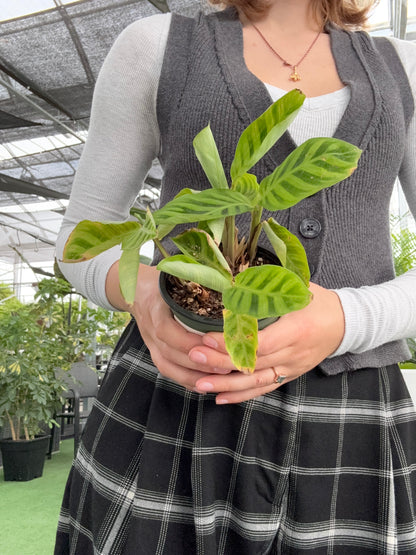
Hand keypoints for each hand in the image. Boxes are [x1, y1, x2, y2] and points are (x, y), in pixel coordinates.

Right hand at [128, 264, 231, 389]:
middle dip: (199, 363)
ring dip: (195, 375)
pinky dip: (186, 380)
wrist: (138, 291)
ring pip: (169, 367)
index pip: (167, 331)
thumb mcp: (174, 277)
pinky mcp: (156, 353)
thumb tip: (228, 284)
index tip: (213, 345)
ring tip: (219, 378)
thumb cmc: (162, 283)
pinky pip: (169, 371)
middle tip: (226, 365)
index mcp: (154, 309)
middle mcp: (150, 330)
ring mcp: (151, 344)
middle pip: (171, 354)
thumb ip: (195, 282)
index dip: (189, 342)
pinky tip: (205, 384)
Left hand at [188, 283, 344, 403]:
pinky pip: (263, 389)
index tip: (206, 337)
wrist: (345, 324)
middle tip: (193, 356)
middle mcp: (293, 353)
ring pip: (255, 381)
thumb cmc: (318, 302)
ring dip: (226, 385)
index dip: (232, 343)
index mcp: (296, 330)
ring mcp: (291, 368)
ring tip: (199, 385)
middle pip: (253, 364)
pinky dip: (241, 395)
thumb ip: (269, 284)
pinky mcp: (288, 376)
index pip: (260, 342)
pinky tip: (220, 397)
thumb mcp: (298, 287)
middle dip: (220, 362)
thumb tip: (234, 274)